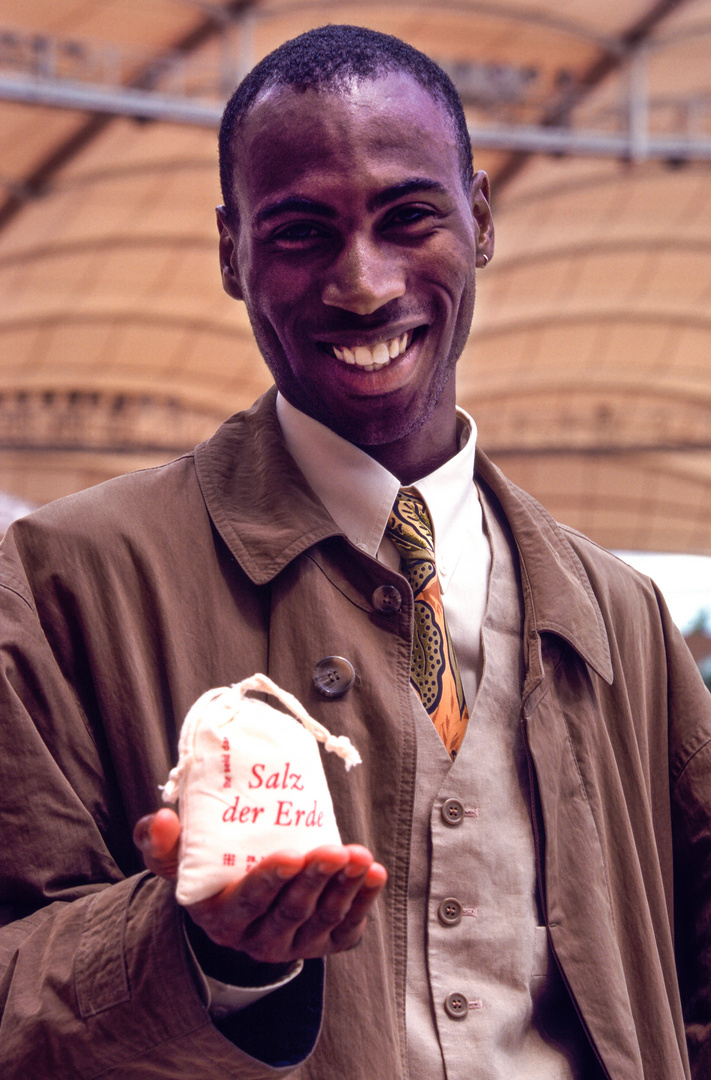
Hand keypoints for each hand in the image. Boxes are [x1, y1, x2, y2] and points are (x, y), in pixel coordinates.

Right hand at [133, 809, 386, 963]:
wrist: (237, 900)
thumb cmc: (208, 870)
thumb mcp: (178, 861)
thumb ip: (161, 843)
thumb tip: (161, 818)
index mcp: (222, 919)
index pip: (249, 903)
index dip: (271, 881)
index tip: (292, 854)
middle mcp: (258, 940)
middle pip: (291, 911)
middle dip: (316, 880)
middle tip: (335, 849)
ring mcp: (294, 944)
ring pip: (323, 919)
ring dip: (346, 888)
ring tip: (360, 856)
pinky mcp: (323, 943)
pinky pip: (347, 929)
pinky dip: (364, 902)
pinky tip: (375, 875)